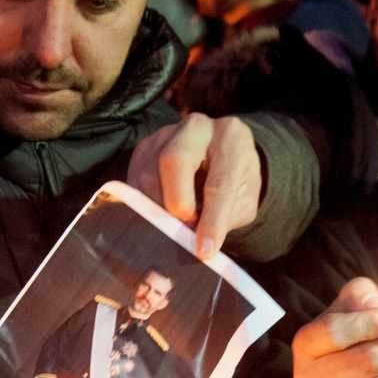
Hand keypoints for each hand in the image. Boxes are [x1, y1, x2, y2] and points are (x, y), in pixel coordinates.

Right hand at [127, 113, 260, 259]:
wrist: (221, 158)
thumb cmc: (235, 182)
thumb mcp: (244, 201)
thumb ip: (226, 219)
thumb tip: (199, 246)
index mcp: (232, 137)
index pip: (220, 181)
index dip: (211, 220)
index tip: (204, 250)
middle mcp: (198, 127)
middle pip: (175, 161)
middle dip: (176, 203)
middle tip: (182, 230)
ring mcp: (166, 133)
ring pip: (148, 173)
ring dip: (157, 208)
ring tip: (173, 225)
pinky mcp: (145, 147)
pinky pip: (134, 179)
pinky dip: (142, 204)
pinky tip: (157, 214)